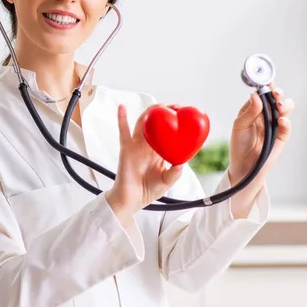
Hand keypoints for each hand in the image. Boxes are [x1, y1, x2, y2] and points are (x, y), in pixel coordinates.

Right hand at [106, 104, 183, 226]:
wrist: (131, 200)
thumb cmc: (147, 191)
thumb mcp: (166, 182)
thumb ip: (174, 174)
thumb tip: (181, 164)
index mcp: (158, 152)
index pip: (167, 133)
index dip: (175, 123)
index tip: (185, 116)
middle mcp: (148, 146)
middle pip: (156, 124)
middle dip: (165, 113)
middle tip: (176, 107)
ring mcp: (136, 146)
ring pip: (142, 123)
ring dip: (150, 113)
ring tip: (159, 106)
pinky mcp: (126, 149)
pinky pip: (123, 132)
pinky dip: (121, 119)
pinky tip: (122, 108)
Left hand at [228, 84, 294, 186]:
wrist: (244, 167)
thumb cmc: (239, 145)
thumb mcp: (239, 126)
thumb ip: (248, 112)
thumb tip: (255, 95)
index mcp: (254, 109)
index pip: (262, 93)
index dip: (266, 86)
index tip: (267, 80)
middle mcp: (266, 114)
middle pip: (277, 98)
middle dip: (278, 93)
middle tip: (275, 93)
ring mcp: (275, 124)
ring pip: (286, 108)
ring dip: (285, 104)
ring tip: (279, 106)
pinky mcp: (282, 136)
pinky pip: (287, 126)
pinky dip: (286, 122)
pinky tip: (281, 120)